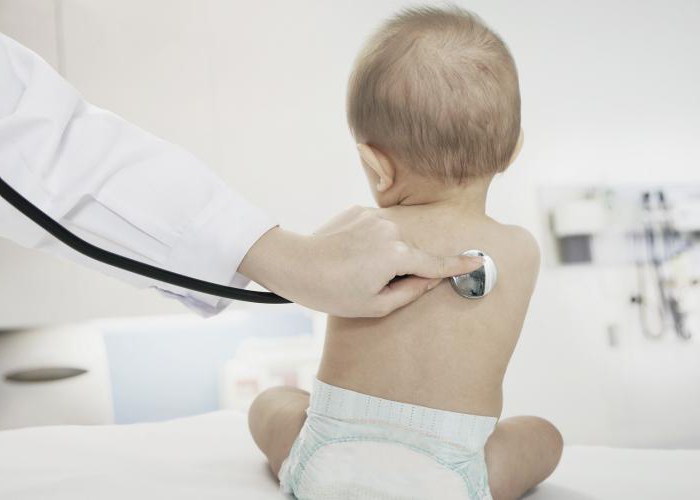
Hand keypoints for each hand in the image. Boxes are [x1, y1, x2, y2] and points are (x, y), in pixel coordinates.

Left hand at [238, 206, 481, 316]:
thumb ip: (410, 292)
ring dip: (384, 253)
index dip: (458, 265)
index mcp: (397, 255)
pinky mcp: (360, 210)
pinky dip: (370, 242)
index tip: (478, 262)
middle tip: (367, 282)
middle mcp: (391, 230)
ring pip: (394, 239)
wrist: (295, 264)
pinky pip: (377, 228)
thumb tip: (431, 278)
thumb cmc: (333, 292)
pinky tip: (349, 254)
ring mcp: (374, 217)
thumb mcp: (375, 305)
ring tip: (354, 268)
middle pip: (411, 252)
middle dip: (400, 268)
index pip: (435, 263)